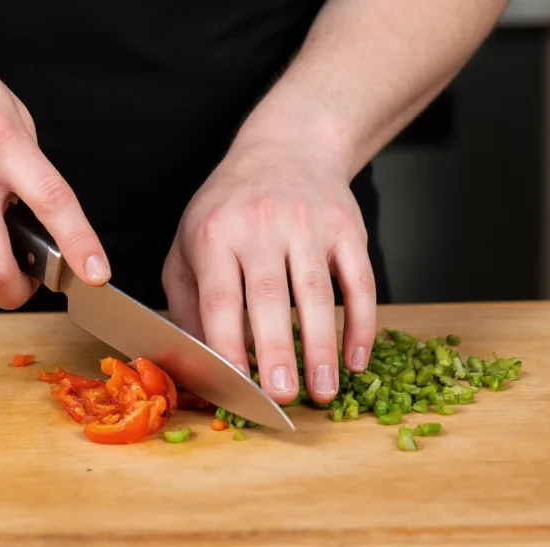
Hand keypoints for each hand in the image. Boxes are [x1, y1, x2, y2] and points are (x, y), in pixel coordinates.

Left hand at [162, 137, 375, 404]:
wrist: (286, 147)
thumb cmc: (228, 208)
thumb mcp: (188, 242)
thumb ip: (187, 299)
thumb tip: (195, 358)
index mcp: (216, 233)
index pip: (221, 297)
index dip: (228, 343)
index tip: (236, 384)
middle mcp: (262, 226)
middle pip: (271, 297)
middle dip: (278, 351)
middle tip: (282, 397)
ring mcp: (309, 225)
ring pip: (319, 293)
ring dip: (324, 348)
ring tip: (324, 391)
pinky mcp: (348, 227)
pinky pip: (360, 280)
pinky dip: (362, 323)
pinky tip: (358, 359)